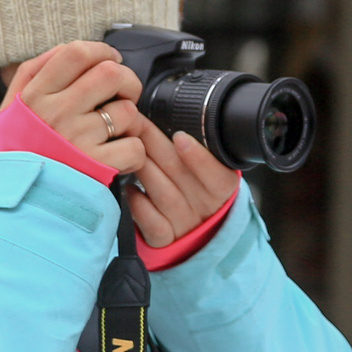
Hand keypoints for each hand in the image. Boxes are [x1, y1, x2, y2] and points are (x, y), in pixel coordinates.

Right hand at [3, 41, 146, 176]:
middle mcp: (57, 114)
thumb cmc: (19, 151)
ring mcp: (78, 140)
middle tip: (122, 94)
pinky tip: (116, 156)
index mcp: (36, 95)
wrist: (17, 202)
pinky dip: (133, 151)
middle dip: (126, 80)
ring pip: (127, 111)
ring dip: (129, 119)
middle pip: (110, 73)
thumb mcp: (11, 108)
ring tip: (114, 130)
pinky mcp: (96, 167)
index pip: (77, 53)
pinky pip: (134, 147)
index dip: (102, 51)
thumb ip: (32, 73)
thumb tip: (68, 50)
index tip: (110, 60)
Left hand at [122, 114, 242, 247]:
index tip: (180, 137)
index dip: (199, 157)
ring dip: (144, 169)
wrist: (193, 232)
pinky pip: (152, 223)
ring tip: (128, 149)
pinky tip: (128, 188)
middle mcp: (206, 208)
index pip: (218, 176)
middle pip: (182, 176)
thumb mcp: (205, 169)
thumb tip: (168, 112)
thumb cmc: (195, 188)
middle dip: (155, 146)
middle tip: (135, 123)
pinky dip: (139, 204)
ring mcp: (184, 225)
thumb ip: (193, 146)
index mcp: (222, 187)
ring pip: (164, 196)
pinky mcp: (164, 240)